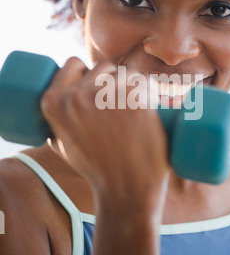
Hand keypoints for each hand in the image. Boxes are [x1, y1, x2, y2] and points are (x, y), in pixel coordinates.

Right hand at [40, 57, 169, 222]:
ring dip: (133, 85)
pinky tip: (150, 107)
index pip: (72, 63)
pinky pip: (145, 82)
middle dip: (113, 79)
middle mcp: (77, 97)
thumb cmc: (97, 170)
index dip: (86, 70)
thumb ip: (56, 128)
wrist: (126, 191)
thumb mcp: (63, 146)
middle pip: (102, 66)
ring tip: (136, 109)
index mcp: (54, 103)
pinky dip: (151, 92)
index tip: (98, 82)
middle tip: (122, 102)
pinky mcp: (135, 102)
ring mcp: (106, 98)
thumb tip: (53, 118)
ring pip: (126, 73)